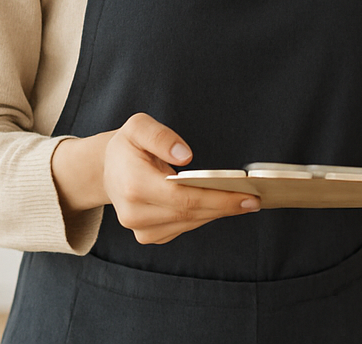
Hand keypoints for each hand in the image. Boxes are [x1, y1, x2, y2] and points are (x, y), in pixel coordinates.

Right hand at [51, 112, 258, 244]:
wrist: (107, 170)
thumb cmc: (127, 146)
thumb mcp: (138, 126)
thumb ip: (160, 136)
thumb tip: (184, 155)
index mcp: (134, 186)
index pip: (184, 198)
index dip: (219, 199)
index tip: (248, 196)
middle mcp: (135, 213)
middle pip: (190, 214)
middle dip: (225, 206)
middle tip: (255, 200)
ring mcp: (140, 228)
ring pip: (189, 223)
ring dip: (216, 212)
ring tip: (243, 201)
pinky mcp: (148, 235)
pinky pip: (183, 228)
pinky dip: (203, 217)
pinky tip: (218, 205)